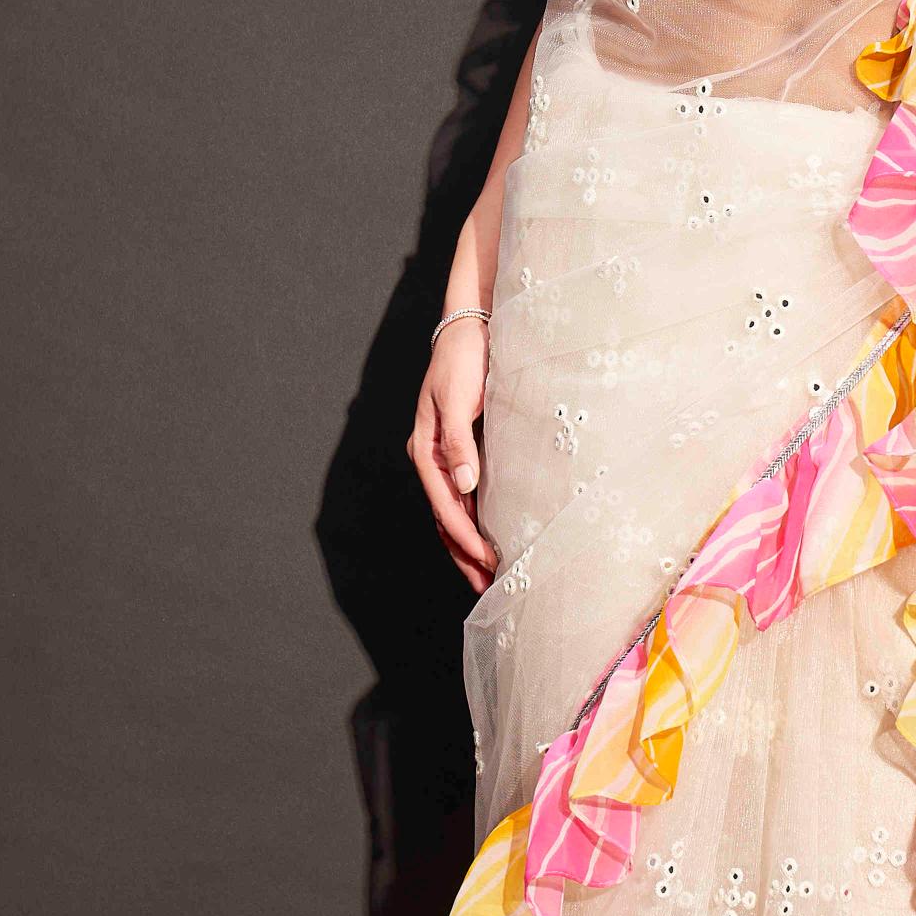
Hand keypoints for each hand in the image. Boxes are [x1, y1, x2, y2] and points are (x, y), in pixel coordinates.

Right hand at [411, 317, 497, 592]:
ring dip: (466, 546)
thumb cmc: (464, 358)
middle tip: (487, 588)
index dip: (465, 538)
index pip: (445, 506)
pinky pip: (462, 498)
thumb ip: (459, 441)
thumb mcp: (456, 397)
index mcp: (426, 447)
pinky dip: (472, 524)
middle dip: (463, 555)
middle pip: (444, 518)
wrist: (471, 327)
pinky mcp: (460, 450)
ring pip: (452, 513)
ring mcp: (443, 456)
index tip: (489, 561)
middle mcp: (430, 456)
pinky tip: (486, 540)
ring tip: (486, 576)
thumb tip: (464, 484)